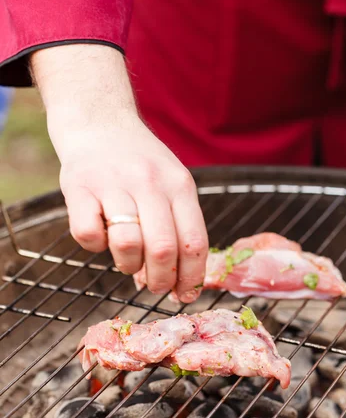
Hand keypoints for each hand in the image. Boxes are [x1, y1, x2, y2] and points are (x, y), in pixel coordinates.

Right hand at [31, 45, 207, 302]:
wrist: (99, 121)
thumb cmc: (140, 164)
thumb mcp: (170, 185)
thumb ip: (175, 228)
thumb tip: (173, 283)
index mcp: (179, 186)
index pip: (194, 242)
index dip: (192, 278)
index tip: (185, 296)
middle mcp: (149, 183)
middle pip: (163, 250)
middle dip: (161, 280)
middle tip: (154, 287)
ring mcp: (113, 184)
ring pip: (128, 245)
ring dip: (128, 266)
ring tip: (127, 259)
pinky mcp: (78, 187)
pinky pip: (88, 235)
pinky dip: (95, 246)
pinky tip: (100, 235)